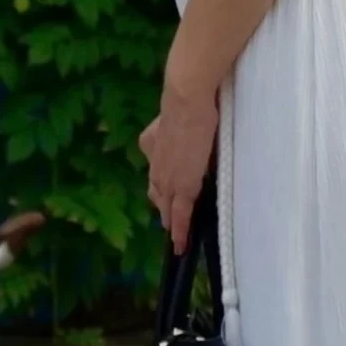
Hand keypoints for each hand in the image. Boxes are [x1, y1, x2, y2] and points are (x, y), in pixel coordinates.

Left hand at [138, 76, 219, 251]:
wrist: (186, 101)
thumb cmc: (190, 102)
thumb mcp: (177, 116)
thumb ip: (179, 128)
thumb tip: (193, 128)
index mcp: (152, 146)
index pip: (156, 173)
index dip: (161, 189)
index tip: (164, 199)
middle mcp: (155, 165)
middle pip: (158, 193)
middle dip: (164, 209)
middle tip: (170, 223)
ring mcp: (167, 178)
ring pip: (167, 207)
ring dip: (172, 222)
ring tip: (177, 236)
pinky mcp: (182, 187)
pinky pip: (181, 214)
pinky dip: (181, 230)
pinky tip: (180, 244)